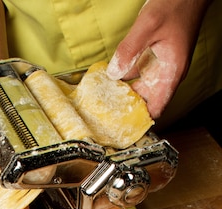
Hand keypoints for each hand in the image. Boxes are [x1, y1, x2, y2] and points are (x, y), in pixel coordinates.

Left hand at [107, 0, 209, 117]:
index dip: (141, 118)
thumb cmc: (176, 4)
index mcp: (172, 72)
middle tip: (106, 111)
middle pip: (146, 101)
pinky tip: (111, 78)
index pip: (157, 107)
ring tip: (104, 98)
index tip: (123, 124)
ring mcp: (162, 66)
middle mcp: (168, 73)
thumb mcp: (148, 25)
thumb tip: (114, 73)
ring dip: (125, 93)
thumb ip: (129, 50)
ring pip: (141, 89)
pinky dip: (126, 78)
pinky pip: (139, 75)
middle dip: (127, 107)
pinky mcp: (156, 59)